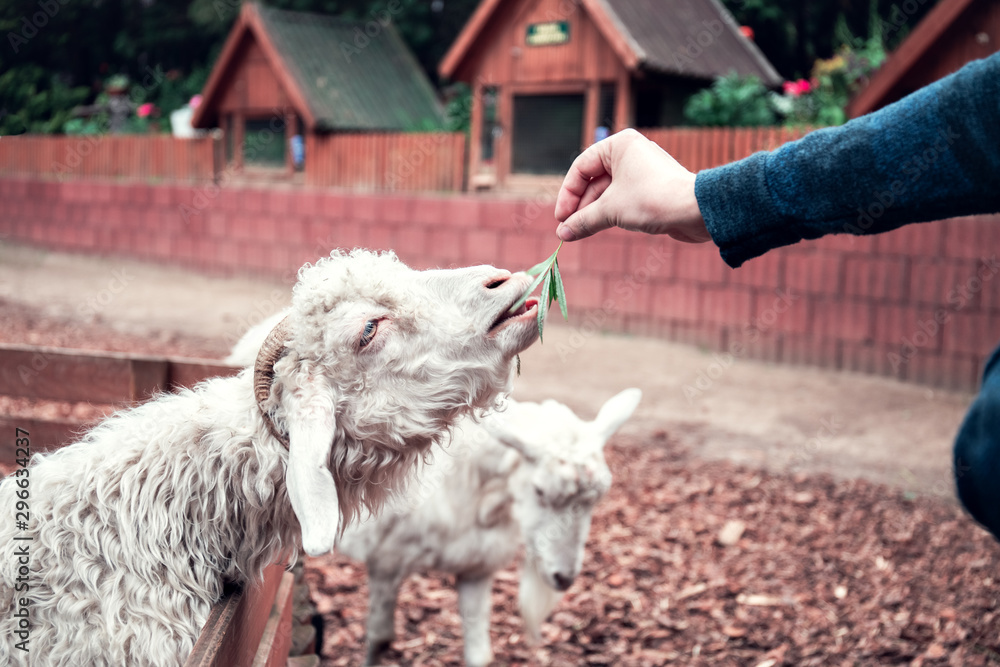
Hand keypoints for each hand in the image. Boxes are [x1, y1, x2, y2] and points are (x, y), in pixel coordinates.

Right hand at [554, 129, 710, 242]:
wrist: (696, 210)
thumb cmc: (652, 200)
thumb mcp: (610, 211)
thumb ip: (583, 221)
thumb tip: (562, 234)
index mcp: (619, 144)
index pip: (581, 168)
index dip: (567, 194)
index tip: (561, 218)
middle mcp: (630, 153)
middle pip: (594, 181)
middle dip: (580, 207)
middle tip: (567, 230)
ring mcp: (642, 172)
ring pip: (608, 193)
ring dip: (593, 213)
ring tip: (578, 233)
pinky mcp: (651, 189)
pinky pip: (623, 200)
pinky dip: (610, 214)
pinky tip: (597, 229)